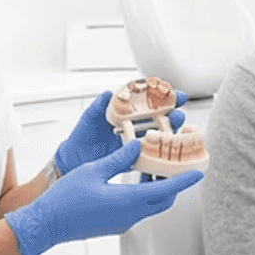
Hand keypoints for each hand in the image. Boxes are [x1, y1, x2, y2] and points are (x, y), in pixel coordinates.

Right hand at [5, 140, 203, 254]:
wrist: (48, 224)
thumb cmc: (66, 198)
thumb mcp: (94, 171)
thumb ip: (119, 159)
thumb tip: (137, 146)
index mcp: (127, 201)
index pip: (165, 191)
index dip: (184, 181)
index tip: (199, 172)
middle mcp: (129, 215)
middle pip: (162, 200)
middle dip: (174, 183)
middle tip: (179, 164)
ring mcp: (122, 222)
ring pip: (150, 204)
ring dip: (158, 187)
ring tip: (157, 165)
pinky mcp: (115, 223)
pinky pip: (138, 208)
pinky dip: (144, 193)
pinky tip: (137, 177)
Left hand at [54, 89, 188, 174]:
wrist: (75, 160)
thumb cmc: (83, 136)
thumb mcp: (89, 119)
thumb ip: (97, 106)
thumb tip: (107, 93)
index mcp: (128, 113)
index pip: (151, 102)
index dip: (166, 97)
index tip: (177, 95)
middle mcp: (136, 127)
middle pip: (161, 120)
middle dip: (174, 117)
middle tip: (179, 116)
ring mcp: (137, 144)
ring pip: (160, 139)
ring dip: (171, 137)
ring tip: (177, 137)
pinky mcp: (134, 160)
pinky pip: (150, 160)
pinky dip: (160, 160)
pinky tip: (167, 160)